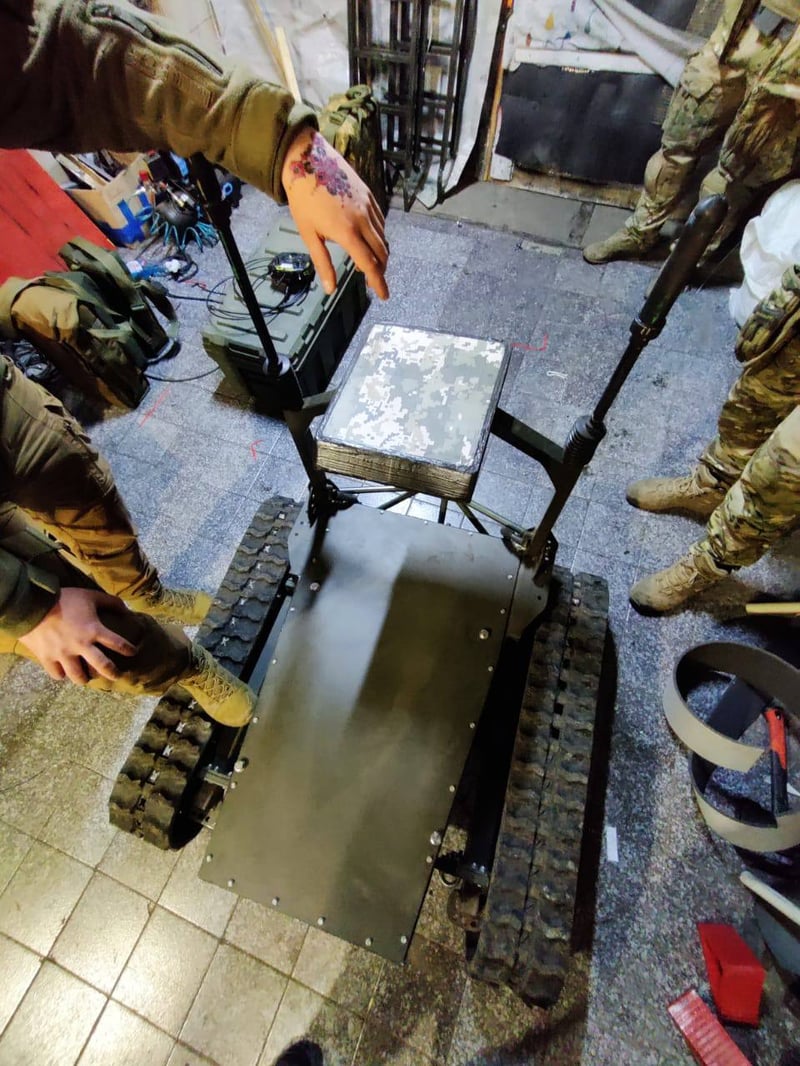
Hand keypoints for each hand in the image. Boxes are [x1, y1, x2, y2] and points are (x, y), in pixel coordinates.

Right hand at [18, 588, 137, 684]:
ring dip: (86, 678)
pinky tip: (66, 672)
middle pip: (103, 666)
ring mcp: (63, 654)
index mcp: (93, 630)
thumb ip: (110, 602)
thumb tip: (127, 610)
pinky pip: (58, 675)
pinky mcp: (47, 658)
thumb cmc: (63, 598)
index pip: (118, 643)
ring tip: (88, 676)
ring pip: (79, 677)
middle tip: (117, 676)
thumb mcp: (90, 595)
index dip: (128, 649)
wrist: (31, 604)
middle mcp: (81, 645)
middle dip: (113, 673)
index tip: (133, 652)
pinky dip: (63, 675)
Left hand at [283, 128, 388, 299]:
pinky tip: (369, 239)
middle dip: (381, 270)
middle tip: (374, 280)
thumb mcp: (309, 235)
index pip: (369, 265)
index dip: (378, 282)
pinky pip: (380, 221)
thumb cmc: (303, 199)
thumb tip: (330, 288)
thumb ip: (323, 262)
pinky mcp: (369, 195)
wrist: (307, 161)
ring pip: (383, 237)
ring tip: (371, 262)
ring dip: (380, 253)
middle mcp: (363, 220)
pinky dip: (378, 235)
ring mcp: (368, 206)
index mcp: (347, 233)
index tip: (383, 295)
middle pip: (381, 253)